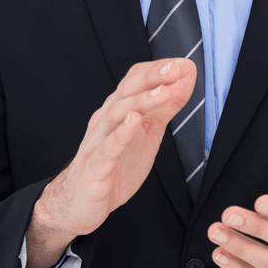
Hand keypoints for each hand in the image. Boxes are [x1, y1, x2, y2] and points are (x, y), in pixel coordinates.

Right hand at [25, 57, 196, 267]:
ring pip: (116, 114)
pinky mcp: (95, 168)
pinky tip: (135, 121)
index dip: (158, 69)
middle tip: (177, 68)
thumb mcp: (148, 132)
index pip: (134, 80)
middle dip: (152, 77)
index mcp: (118, 111)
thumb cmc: (115, 165)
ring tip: (164, 91)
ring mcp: (98, 142)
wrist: (81, 203)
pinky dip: (122, 133)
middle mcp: (105, 120)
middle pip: (126, 90)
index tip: (183, 64)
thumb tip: (186, 77)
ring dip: (141, 100)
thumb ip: (166, 106)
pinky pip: (107, 148)